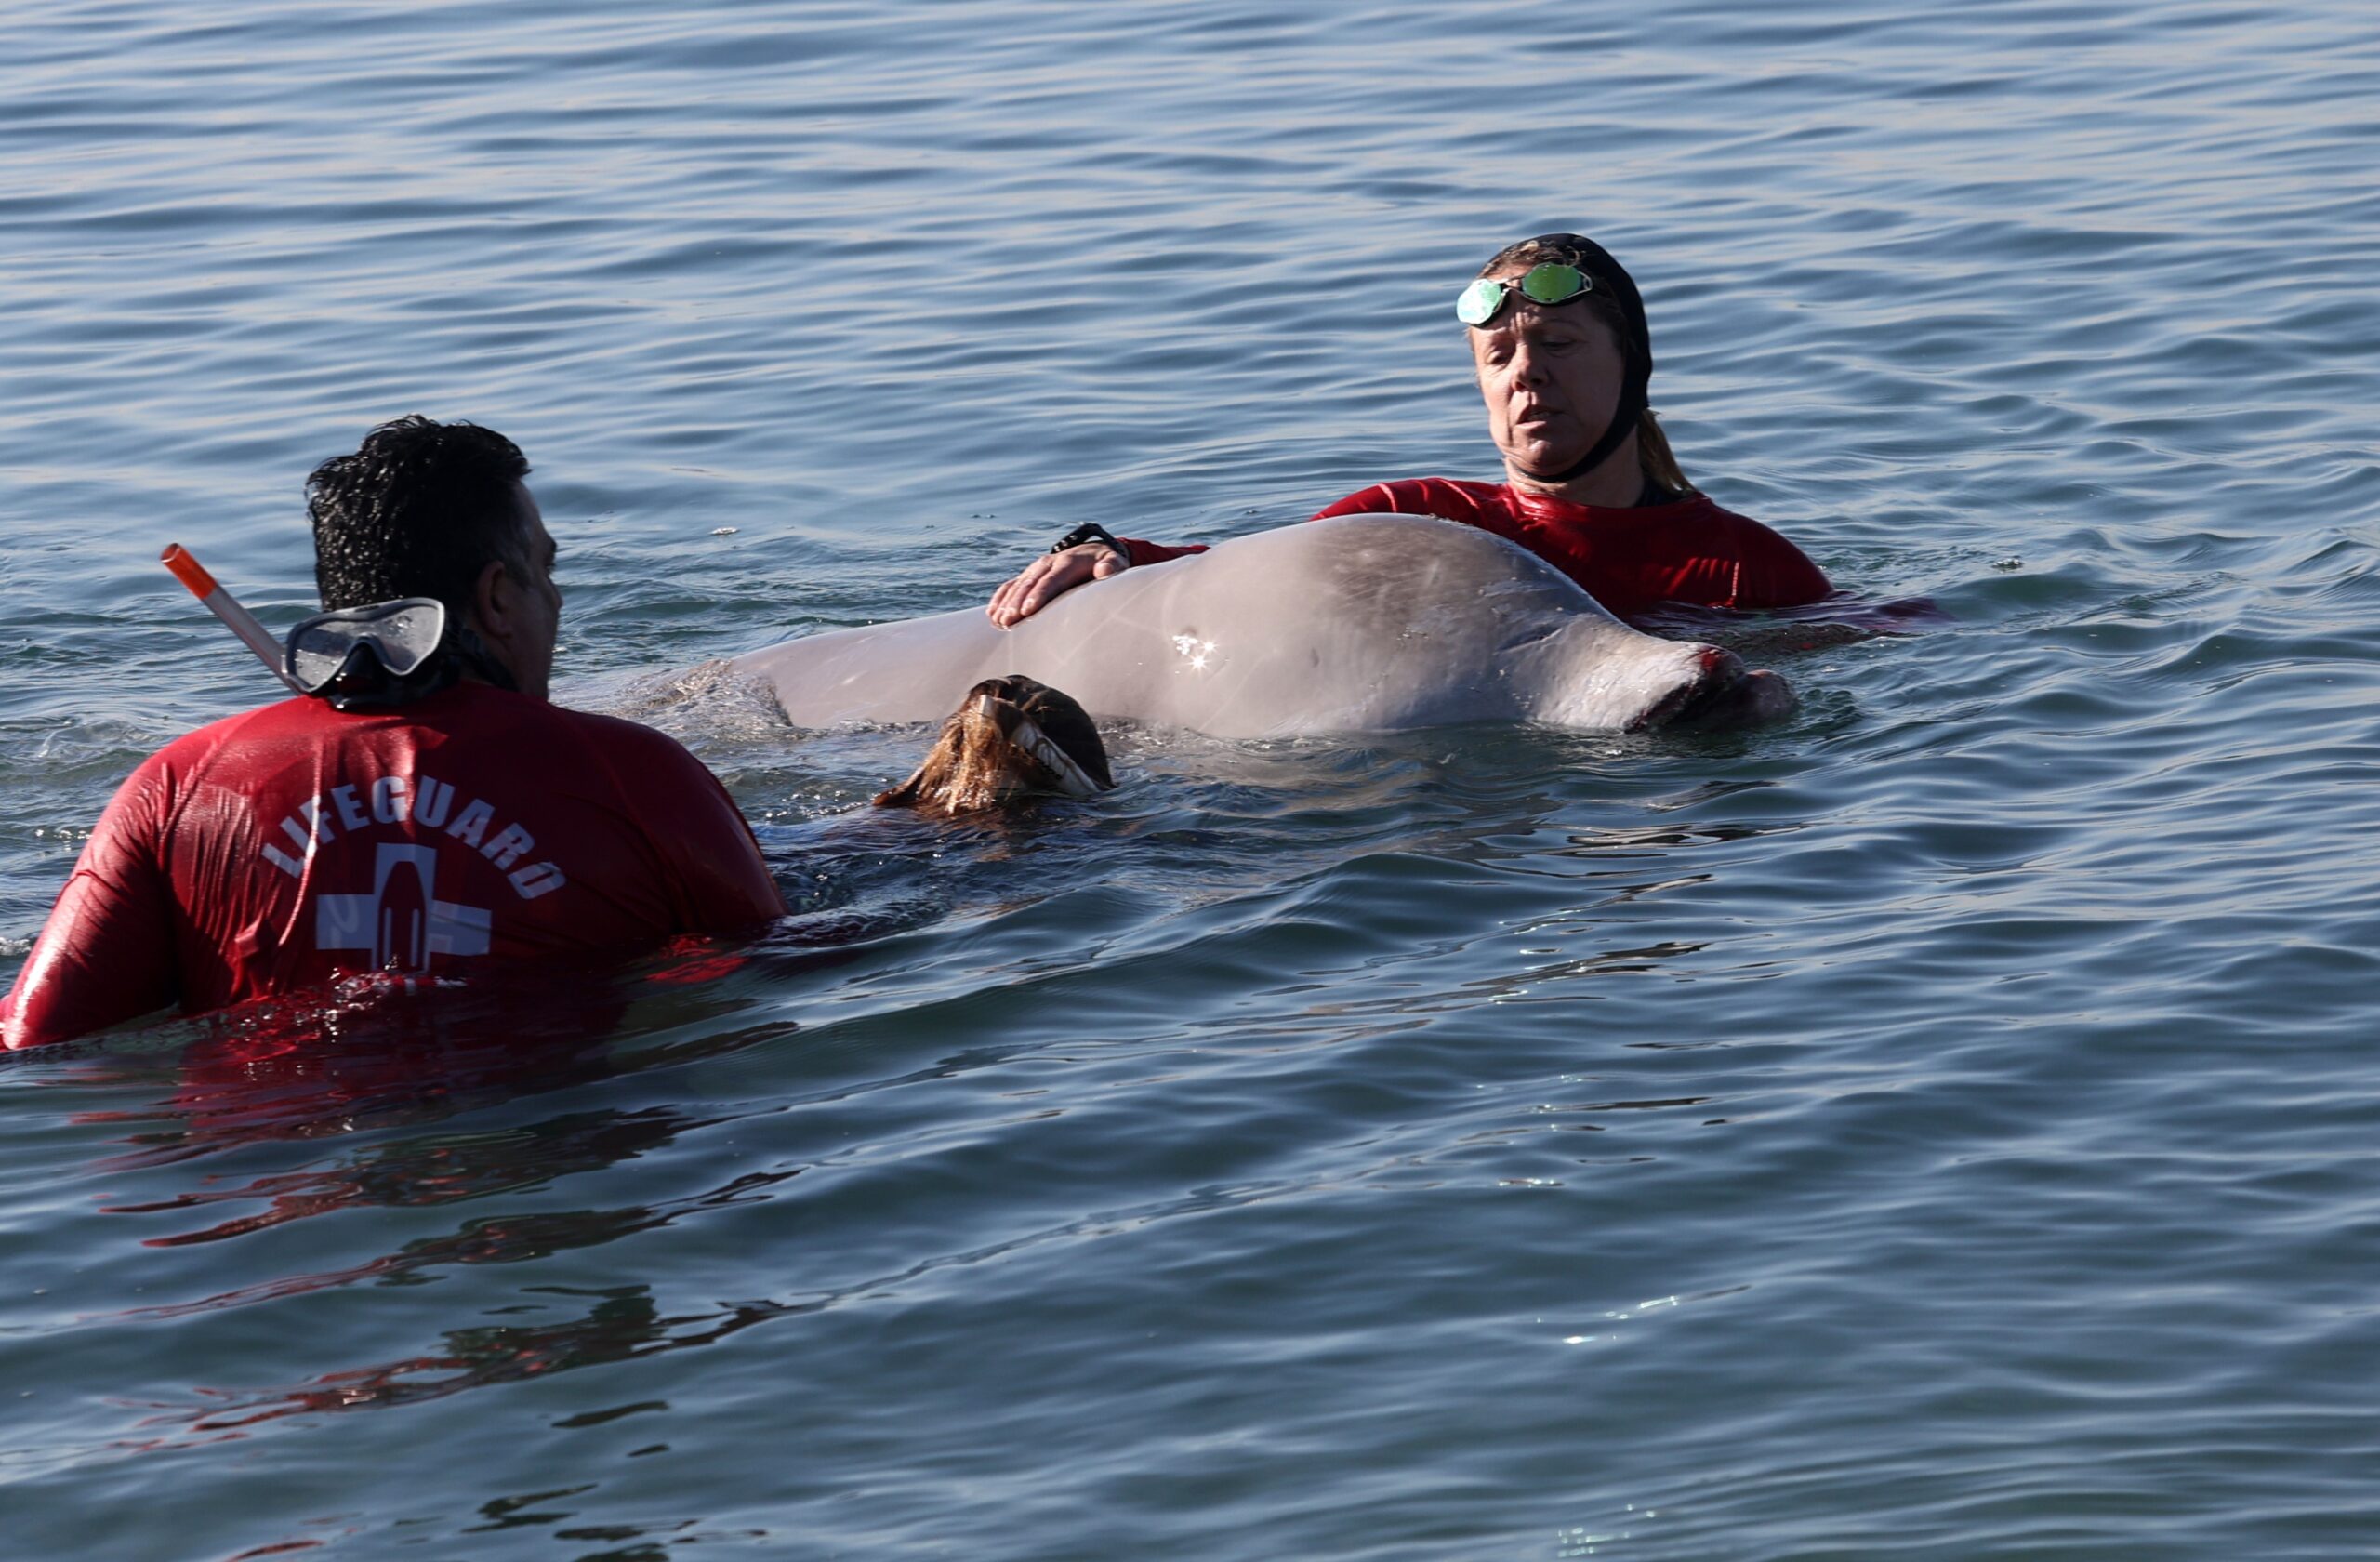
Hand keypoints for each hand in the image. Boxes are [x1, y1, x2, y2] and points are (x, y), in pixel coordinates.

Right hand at [986, 542, 1127, 628]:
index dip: (1039, 595)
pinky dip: (1000, 598)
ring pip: (1017, 585)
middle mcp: (1048, 563)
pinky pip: (1010, 585)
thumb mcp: (1115, 563)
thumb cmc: (1107, 564)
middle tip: (1007, 622)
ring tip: (998, 621)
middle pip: (1029, 584)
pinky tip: (992, 615)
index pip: (1051, 581)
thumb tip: (1105, 571)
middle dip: (1016, 603)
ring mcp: (1036, 569)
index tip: (1027, 610)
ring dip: (1005, 603)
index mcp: (1068, 562)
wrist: (1093, 552)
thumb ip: (1112, 566)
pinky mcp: (1029, 575)